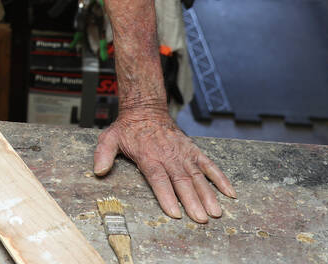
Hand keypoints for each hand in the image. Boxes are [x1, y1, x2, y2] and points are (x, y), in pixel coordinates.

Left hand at [93, 105, 234, 222]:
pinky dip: (220, 178)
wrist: (146, 109)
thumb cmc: (128, 128)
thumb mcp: (109, 138)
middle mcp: (168, 155)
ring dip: (208, 194)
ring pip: (197, 175)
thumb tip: (98, 171)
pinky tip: (229, 193)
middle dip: (192, 201)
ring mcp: (182, 153)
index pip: (158, 178)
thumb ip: (103, 154)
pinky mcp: (192, 150)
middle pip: (181, 181)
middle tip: (201, 219)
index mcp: (148, 155)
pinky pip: (209, 164)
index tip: (175, 212)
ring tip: (215, 212)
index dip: (167, 195)